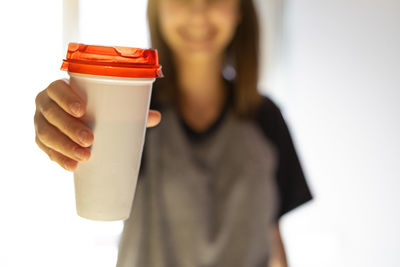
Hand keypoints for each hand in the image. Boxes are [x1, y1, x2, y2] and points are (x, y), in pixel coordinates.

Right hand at [34, 79, 160, 171]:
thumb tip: (157, 117)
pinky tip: (72, 167)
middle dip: (69, 128)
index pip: (56, 88)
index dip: (66, 98)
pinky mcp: (41, 140)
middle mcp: (45, 103)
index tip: (82, 111)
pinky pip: (45, 150)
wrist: (77, 119)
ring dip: (63, 147)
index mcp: (59, 88)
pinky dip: (58, 159)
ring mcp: (40, 121)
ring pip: (45, 134)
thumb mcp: (109, 106)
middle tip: (90, 140)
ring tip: (84, 157)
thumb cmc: (96, 108)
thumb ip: (131, 110)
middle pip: (51, 114)